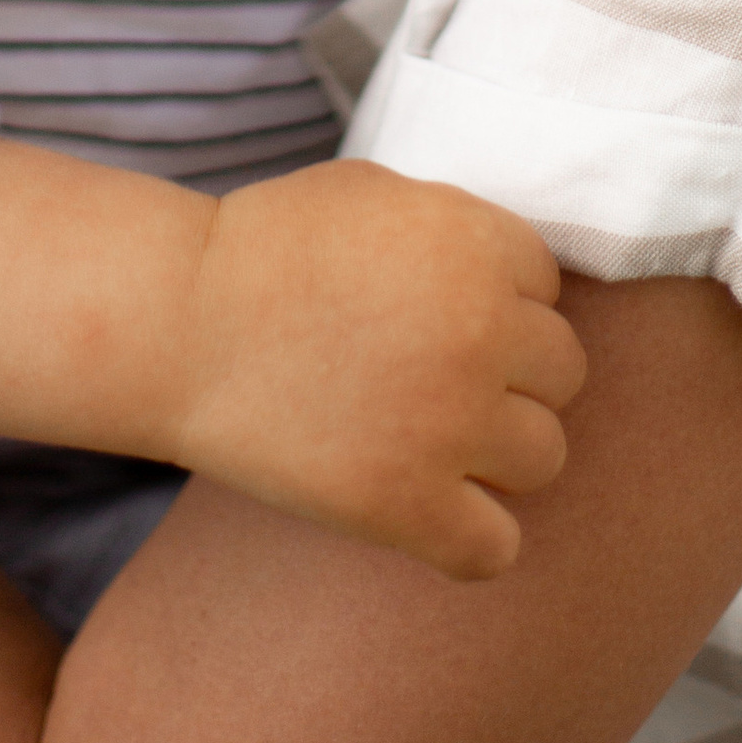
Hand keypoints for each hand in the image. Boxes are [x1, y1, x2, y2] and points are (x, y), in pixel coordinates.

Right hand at [169, 160, 585, 581]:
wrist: (179, 322)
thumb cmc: (268, 249)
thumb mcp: (377, 194)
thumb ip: (459, 231)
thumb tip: (518, 276)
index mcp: (475, 245)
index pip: (548, 289)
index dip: (497, 302)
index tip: (439, 317)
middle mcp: (481, 330)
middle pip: (561, 372)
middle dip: (507, 375)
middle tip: (436, 380)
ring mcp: (450, 423)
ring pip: (545, 456)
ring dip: (498, 454)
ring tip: (433, 442)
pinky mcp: (407, 504)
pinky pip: (495, 547)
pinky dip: (470, 538)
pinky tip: (430, 512)